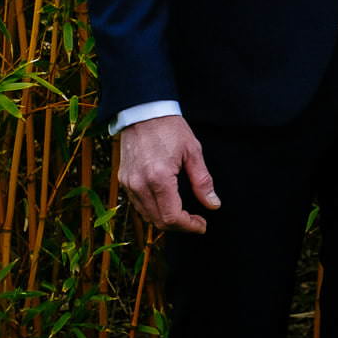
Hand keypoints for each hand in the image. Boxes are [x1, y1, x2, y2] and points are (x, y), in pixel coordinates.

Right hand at [116, 114, 218, 234]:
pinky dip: (153, 210)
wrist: (143, 111)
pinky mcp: (123, 180)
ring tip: (184, 213)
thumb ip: (203, 181)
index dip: (189, 226)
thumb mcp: (193, 151)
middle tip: (197, 221)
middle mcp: (139, 185)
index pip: (172, 217)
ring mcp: (129, 184)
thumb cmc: (170, 128)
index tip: (202, 225)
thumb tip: (213, 204)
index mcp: (159, 178)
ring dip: (166, 220)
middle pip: (158, 221)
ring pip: (147, 216)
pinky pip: (138, 205)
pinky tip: (167, 203)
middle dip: (180, 226)